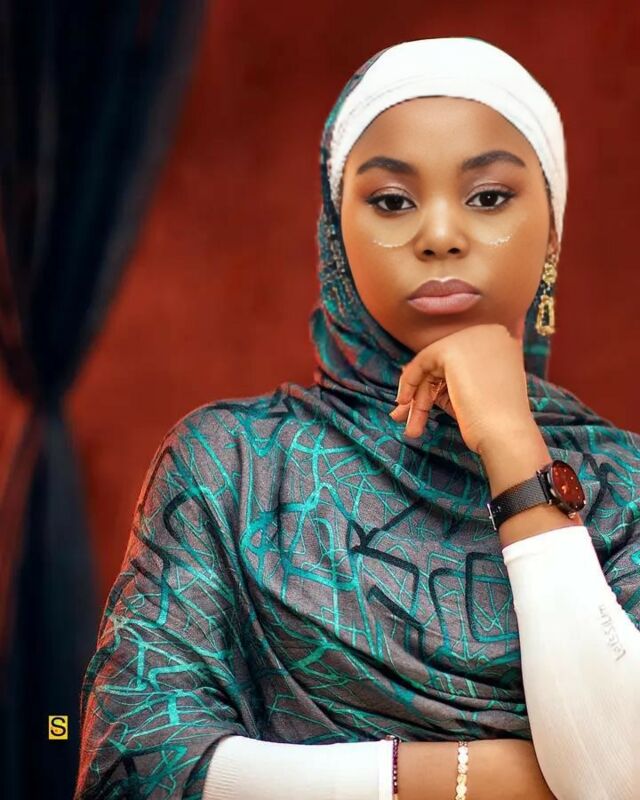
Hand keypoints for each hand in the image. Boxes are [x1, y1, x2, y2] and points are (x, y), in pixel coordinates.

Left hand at [389, 323, 534, 454]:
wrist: (506, 435)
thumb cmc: (493, 422)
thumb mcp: (471, 391)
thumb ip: (448, 377)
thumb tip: (407, 369)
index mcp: (500, 340)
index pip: (459, 359)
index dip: (438, 383)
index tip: (422, 405)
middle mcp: (488, 332)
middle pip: (444, 361)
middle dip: (423, 391)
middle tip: (406, 416)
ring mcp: (471, 337)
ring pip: (431, 364)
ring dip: (418, 396)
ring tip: (412, 428)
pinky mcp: (452, 349)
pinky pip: (421, 362)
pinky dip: (409, 382)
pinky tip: (404, 403)